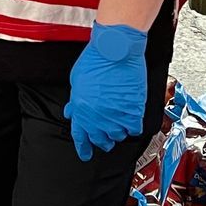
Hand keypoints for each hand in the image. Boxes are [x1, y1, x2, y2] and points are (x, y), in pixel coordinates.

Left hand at [64, 22, 148, 162]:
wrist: (115, 51)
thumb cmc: (95, 60)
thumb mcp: (76, 80)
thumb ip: (75, 100)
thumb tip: (72, 112)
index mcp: (81, 109)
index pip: (80, 136)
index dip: (83, 147)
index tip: (85, 155)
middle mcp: (97, 116)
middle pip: (100, 139)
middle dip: (102, 141)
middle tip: (105, 140)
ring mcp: (115, 116)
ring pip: (118, 136)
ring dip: (118, 132)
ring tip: (119, 124)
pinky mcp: (132, 112)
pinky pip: (134, 129)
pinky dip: (132, 126)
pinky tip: (131, 120)